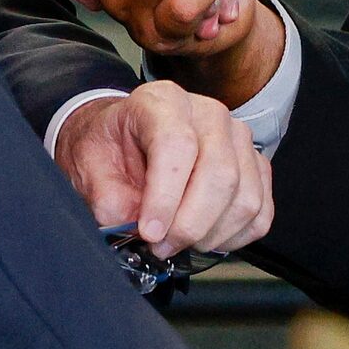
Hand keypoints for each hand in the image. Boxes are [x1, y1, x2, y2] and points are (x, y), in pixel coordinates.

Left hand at [54, 80, 273, 258]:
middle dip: (190, 224)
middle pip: (220, 173)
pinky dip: (235, 236)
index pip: (177, 145)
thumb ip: (108, 199)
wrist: (123, 141)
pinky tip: (206, 238)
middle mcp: (208, 113)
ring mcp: (238, 138)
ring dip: (212, 235)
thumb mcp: (88, 167)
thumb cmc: (109, 149)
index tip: (149, 232)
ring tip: (179, 242)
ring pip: (245, 197)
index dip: (165, 197)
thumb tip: (133, 228)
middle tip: (161, 246)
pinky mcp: (255, 166)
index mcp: (162, 102)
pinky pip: (260, 212)